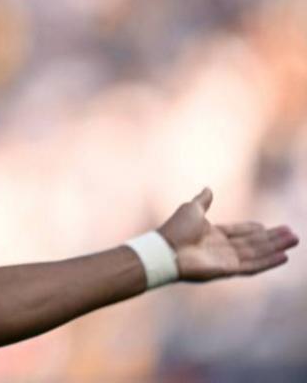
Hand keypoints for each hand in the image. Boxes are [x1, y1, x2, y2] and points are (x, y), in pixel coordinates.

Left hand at [157, 188, 298, 281]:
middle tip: (293, 234)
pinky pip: (252, 266)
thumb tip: (208, 188)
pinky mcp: (228, 270)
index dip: (254, 230)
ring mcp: (225, 260)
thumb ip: (203, 200)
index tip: (268, 227)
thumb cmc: (175, 229)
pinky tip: (284, 256)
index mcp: (213, 234)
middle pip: (253, 243)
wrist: (165, 250)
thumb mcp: (192, 209)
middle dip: (273, 239)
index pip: (239, 232)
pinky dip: (268, 261)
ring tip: (294, 240)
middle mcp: (221, 248)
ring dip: (276, 248)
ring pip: (257, 253)